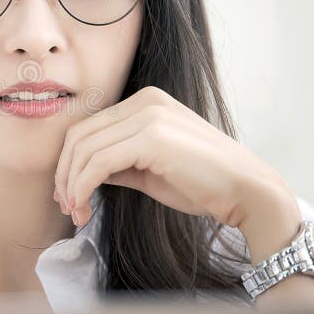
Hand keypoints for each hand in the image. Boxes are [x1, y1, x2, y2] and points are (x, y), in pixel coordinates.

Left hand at [54, 86, 294, 229]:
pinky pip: (99, 163)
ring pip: (85, 150)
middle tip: (66, 207)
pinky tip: (85, 206)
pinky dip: (83, 187)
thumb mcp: (149, 169)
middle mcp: (146, 100)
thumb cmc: (203, 184)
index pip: (88, 127)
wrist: (248, 192)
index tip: (66, 194)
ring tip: (77, 213)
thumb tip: (79, 175)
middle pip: (80, 135)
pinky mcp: (152, 138)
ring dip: (72, 186)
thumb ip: (116, 164)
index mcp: (146, 101)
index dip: (68, 162)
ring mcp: (150, 115)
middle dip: (65, 174)